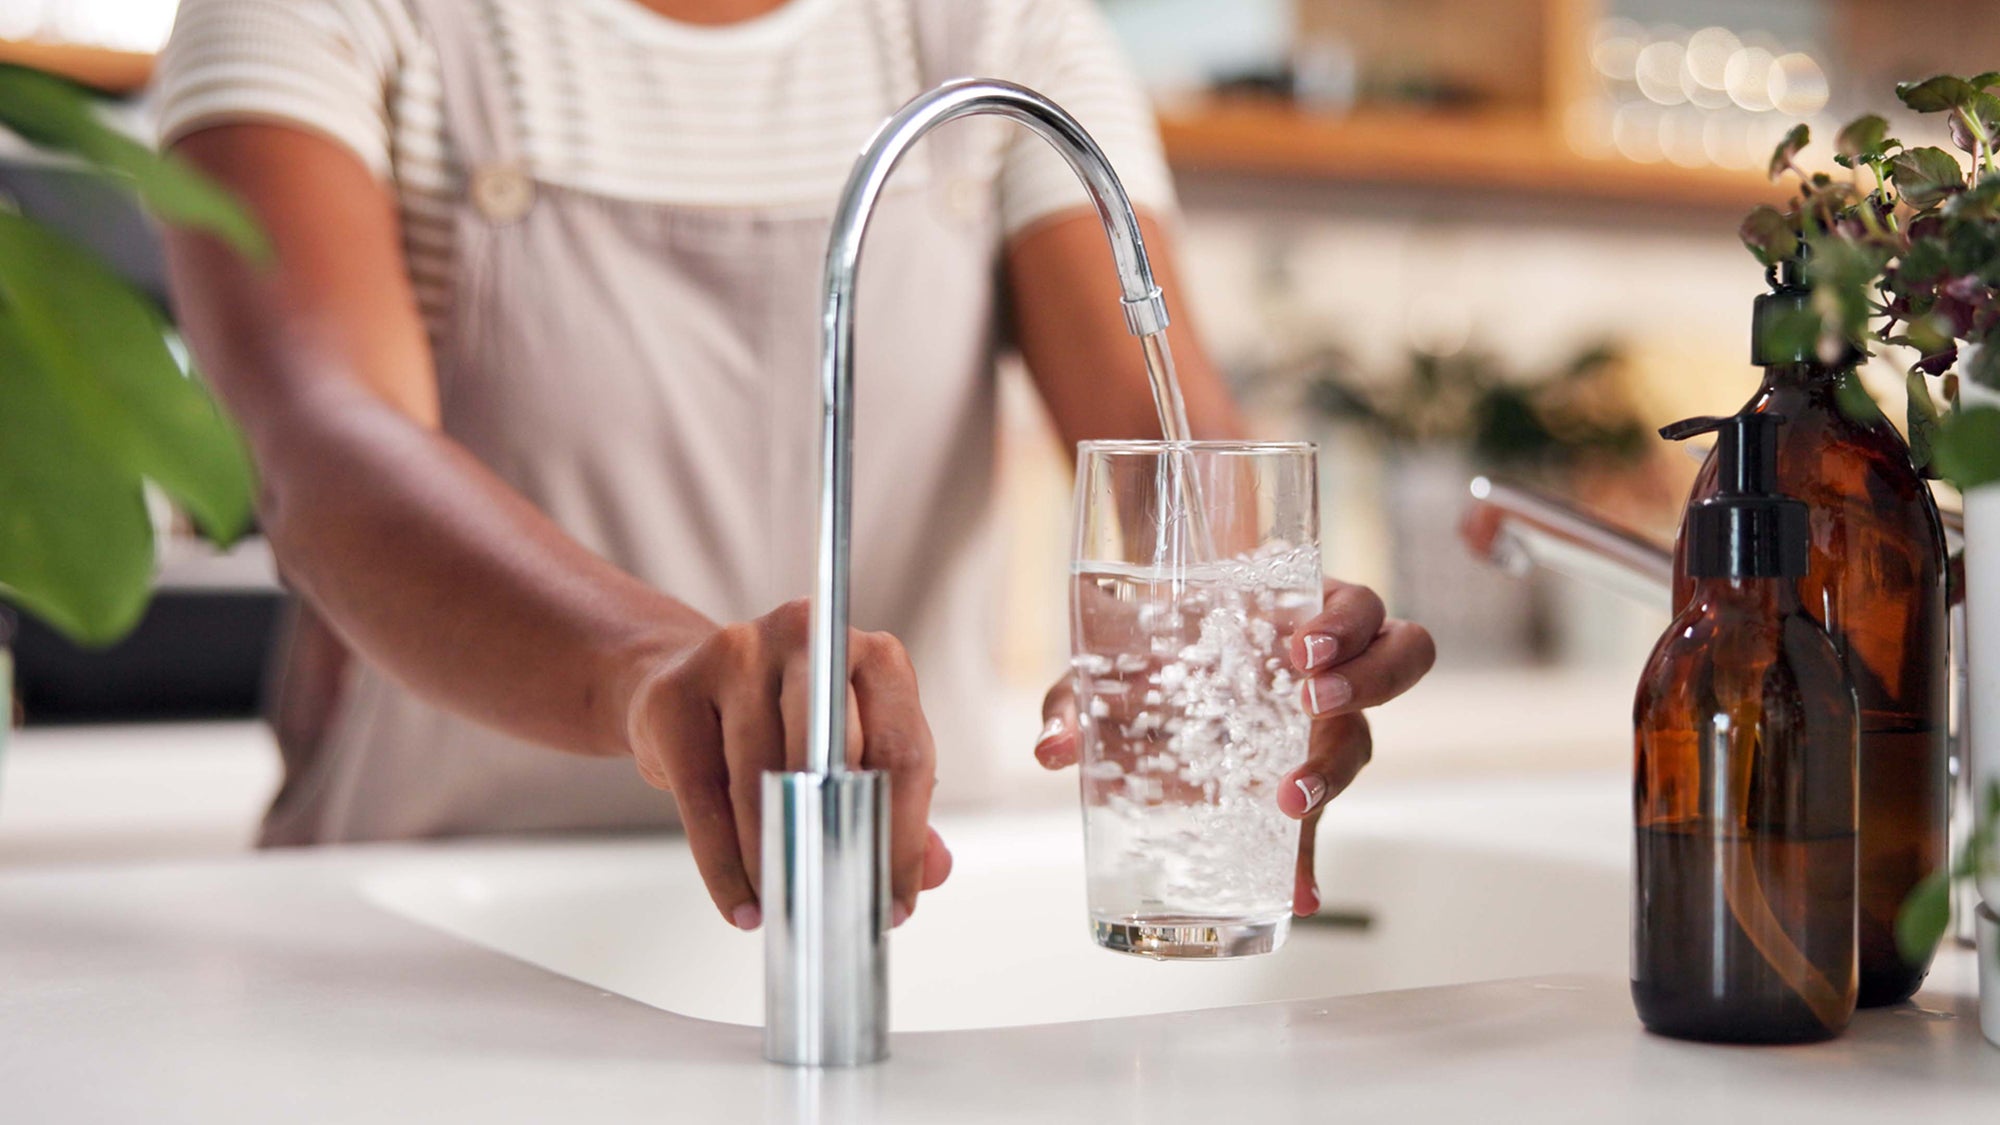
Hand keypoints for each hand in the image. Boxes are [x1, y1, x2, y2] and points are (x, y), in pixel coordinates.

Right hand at [626, 599, 952, 930]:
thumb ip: (895, 806)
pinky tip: (742, 901)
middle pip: (834, 756)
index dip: (903, 836)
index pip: (903, 751)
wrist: (680, 683)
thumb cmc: (780, 723)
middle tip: (841, 904)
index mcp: (871, 654)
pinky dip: (724, 864)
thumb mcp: (851, 752)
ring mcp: (736, 654)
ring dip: (777, 859)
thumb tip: (934, 870)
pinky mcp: (676, 691)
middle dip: (839, 844)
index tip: (894, 900)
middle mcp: (807, 638)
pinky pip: (704, 796)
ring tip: (787, 909)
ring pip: (763, 780)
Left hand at [1034, 578, 1432, 915]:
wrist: (1150, 689)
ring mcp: (1323, 726)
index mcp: (1298, 612)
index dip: (1345, 626)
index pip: (1356, 608)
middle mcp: (1328, 667)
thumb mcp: (1111, 667)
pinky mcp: (1303, 779)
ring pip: (1368, 736)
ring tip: (1292, 794)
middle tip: (1310, 702)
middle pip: (1399, 658)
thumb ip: (1079, 698)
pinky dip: (1305, 858)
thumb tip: (1052, 749)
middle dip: (1366, 680)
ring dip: (1338, 765)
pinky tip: (1295, 890)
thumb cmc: (1150, 655)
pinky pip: (1319, 819)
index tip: (1302, 650)